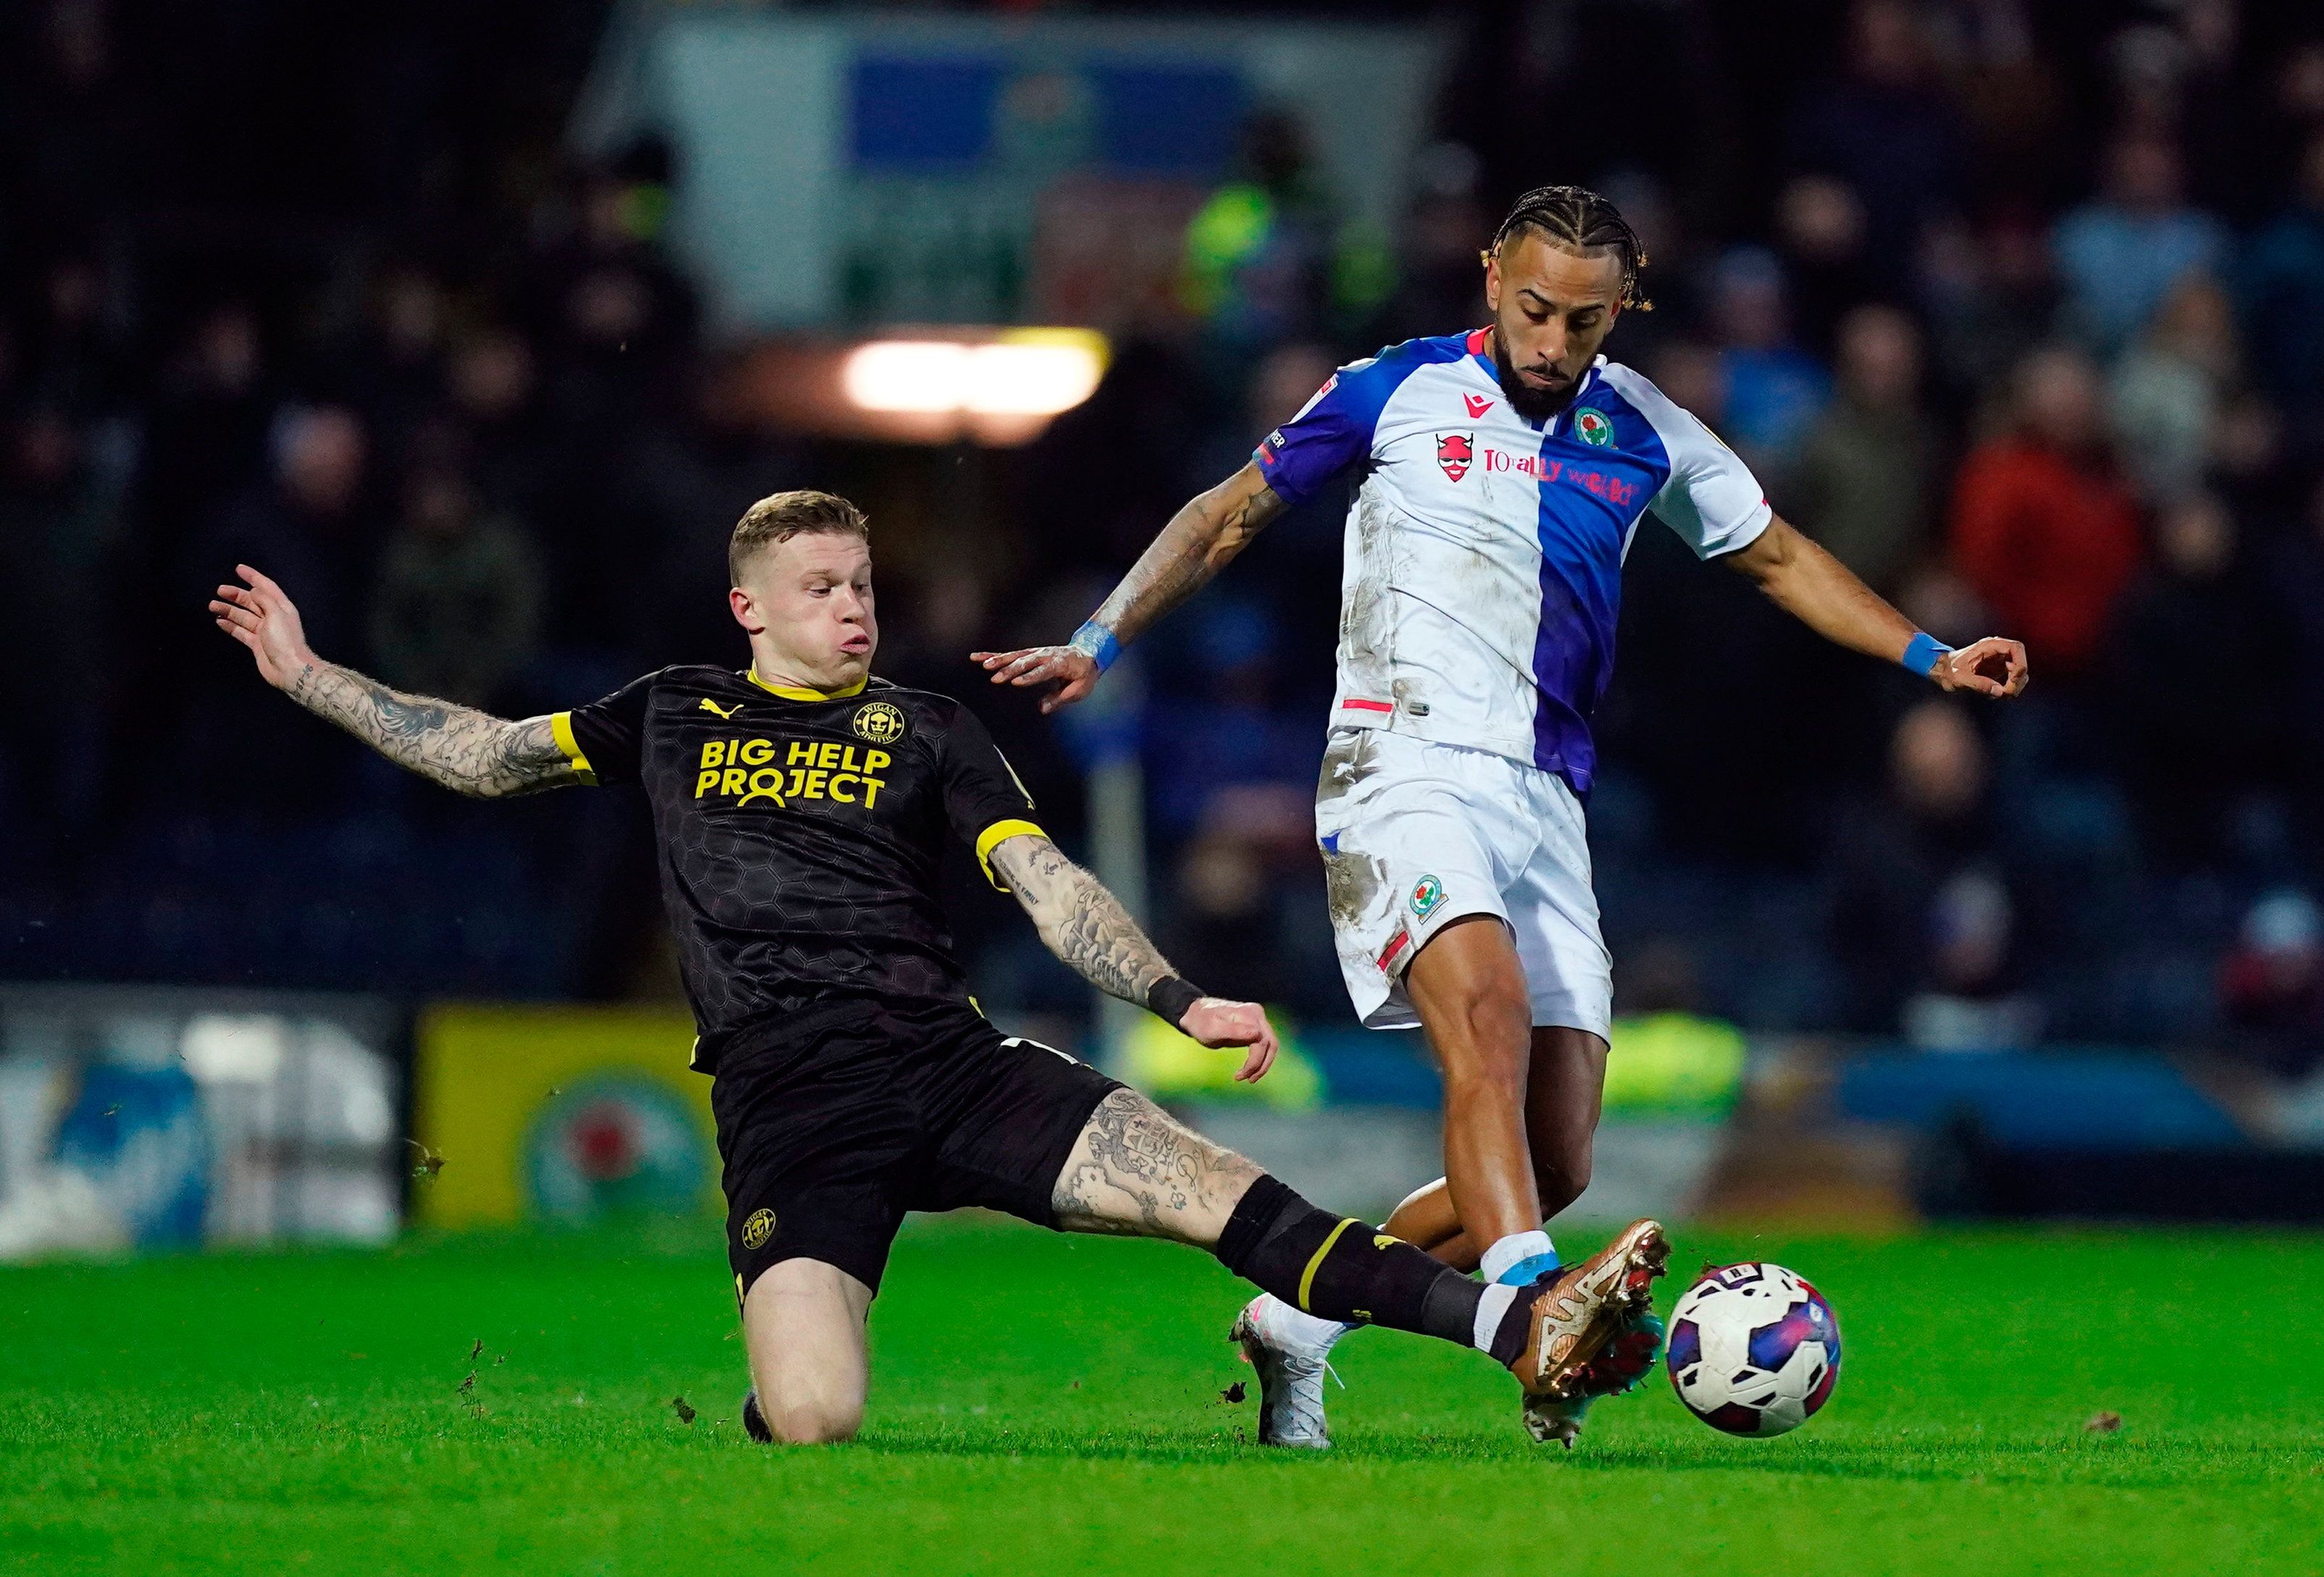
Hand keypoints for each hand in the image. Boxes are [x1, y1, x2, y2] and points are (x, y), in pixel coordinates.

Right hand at [209, 564, 315, 690]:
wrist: (289, 669)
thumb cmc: (285, 641)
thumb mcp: (276, 614)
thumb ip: (265, 600)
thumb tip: (254, 590)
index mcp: (281, 607)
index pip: (266, 587)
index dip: (253, 576)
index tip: (238, 569)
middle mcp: (273, 617)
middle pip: (252, 601)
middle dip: (235, 595)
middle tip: (219, 590)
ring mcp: (264, 631)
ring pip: (243, 616)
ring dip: (228, 610)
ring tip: (212, 605)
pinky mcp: (256, 644)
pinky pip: (241, 631)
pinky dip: (230, 625)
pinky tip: (219, 621)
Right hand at [972, 644, 1099, 714]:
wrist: (1087, 654)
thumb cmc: (1083, 673)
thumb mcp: (1079, 690)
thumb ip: (1059, 699)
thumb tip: (1043, 708)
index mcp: (1060, 663)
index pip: (1042, 671)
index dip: (1029, 676)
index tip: (1016, 682)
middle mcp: (1046, 655)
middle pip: (1025, 662)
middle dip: (1010, 669)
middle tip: (996, 678)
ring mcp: (1036, 652)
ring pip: (1015, 655)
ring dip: (999, 660)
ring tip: (984, 665)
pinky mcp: (1029, 653)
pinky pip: (1010, 654)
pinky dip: (994, 655)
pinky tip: (980, 658)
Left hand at [1178, 998, 1278, 1082]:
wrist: (1194, 1014)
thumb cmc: (1201, 1023)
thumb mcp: (1213, 1030)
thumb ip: (1234, 1031)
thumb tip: (1257, 1034)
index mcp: (1250, 1014)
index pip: (1261, 1042)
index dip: (1254, 1062)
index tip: (1239, 1076)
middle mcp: (1257, 1014)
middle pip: (1271, 1044)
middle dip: (1262, 1065)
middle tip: (1249, 1080)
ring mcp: (1257, 1019)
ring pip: (1269, 1045)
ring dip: (1262, 1064)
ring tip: (1249, 1078)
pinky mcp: (1253, 1026)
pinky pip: (1263, 1044)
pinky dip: (1259, 1058)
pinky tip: (1249, 1069)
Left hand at [1930, 635, 2029, 698]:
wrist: (1941, 671)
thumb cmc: (1948, 671)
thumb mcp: (1959, 678)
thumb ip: (1979, 684)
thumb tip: (1999, 691)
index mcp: (1989, 646)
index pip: (2016, 648)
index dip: (2020, 663)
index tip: (2013, 678)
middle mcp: (1998, 652)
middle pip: (2021, 662)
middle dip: (2018, 679)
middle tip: (2007, 693)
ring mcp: (2000, 661)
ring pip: (2019, 673)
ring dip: (2015, 686)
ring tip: (1999, 695)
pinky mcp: (1999, 671)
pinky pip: (2012, 680)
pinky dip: (2009, 689)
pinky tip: (1995, 694)